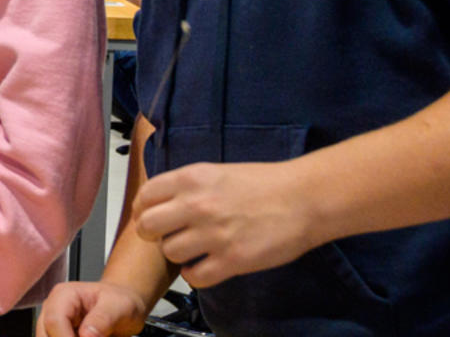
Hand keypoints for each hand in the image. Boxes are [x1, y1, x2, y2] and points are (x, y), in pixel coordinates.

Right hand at [35, 281, 151, 336]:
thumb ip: (103, 319)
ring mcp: (52, 324)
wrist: (123, 307)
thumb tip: (87, 335)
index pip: (54, 321)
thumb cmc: (120, 301)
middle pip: (45, 335)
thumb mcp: (119, 306)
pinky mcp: (57, 335)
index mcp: (64, 295)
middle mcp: (52, 309)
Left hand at [133, 160, 320, 287]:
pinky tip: (208, 265)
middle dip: (154, 234)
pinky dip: (196, 275)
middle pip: (147, 227)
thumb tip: (159, 203)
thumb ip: (186, 187)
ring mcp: (214, 234)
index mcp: (191, 179)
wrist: (305, 198)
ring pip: (169, 252)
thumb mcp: (215, 172)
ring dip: (179, 255)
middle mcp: (197, 205)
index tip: (151, 217)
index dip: (144, 211)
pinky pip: (194, 277)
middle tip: (169, 236)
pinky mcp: (232, 260)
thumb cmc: (265, 184)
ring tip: (196, 250)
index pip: (144, 197)